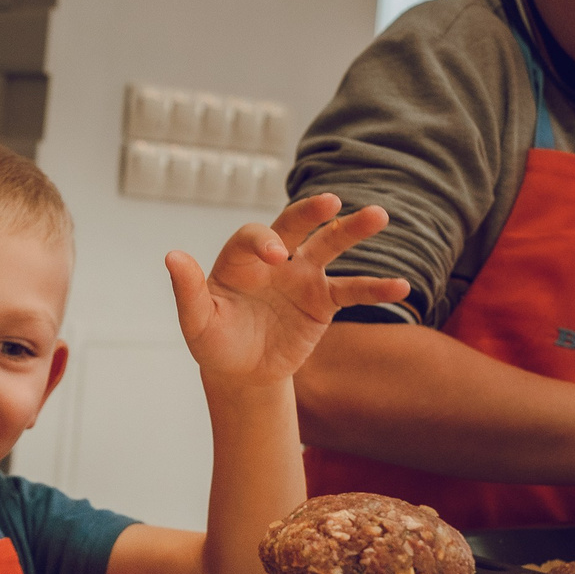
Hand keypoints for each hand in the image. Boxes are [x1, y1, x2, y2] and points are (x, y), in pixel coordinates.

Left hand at [166, 195, 409, 387]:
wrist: (242, 372)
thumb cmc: (215, 343)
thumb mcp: (197, 323)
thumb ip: (188, 291)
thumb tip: (172, 256)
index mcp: (240, 259)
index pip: (254, 237)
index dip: (264, 242)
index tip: (276, 257)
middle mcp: (275, 259)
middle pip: (295, 225)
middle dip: (310, 212)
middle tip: (331, 201)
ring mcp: (302, 276)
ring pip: (330, 245)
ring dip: (353, 230)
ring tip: (379, 215)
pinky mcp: (323, 300)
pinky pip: (352, 290)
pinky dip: (376, 288)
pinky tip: (402, 286)